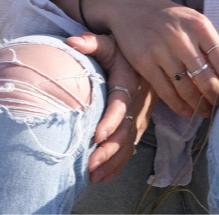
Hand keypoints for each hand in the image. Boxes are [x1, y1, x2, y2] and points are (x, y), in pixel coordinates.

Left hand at [66, 32, 153, 183]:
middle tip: (90, 166)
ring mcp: (140, 115)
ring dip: (113, 162)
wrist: (147, 53)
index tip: (96, 136)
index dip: (110, 121)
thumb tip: (71, 41)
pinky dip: (119, 163)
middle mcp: (137, 103)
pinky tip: (105, 177)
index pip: (120, 105)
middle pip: (124, 131)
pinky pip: (131, 146)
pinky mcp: (140, 123)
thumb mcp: (109, 42)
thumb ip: (91, 42)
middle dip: (108, 151)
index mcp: (129, 83)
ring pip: (128, 143)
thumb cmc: (122, 48)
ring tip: (94, 177)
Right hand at [82, 0, 218, 118]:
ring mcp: (161, 50)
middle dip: (216, 99)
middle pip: (207, 79)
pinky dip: (179, 105)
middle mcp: (181, 37)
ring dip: (199, 105)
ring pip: (186, 89)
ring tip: (205, 112)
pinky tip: (187, 110)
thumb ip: (215, 49)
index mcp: (199, 25)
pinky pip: (166, 91)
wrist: (131, 5)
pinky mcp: (144, 62)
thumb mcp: (194, 24)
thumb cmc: (169, 17)